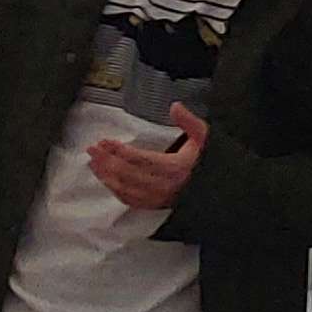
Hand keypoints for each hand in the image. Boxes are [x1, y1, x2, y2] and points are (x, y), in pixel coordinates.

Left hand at [85, 103, 208, 210]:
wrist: (219, 189)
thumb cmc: (209, 162)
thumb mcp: (204, 137)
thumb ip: (189, 121)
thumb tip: (175, 106)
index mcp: (175, 167)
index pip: (140, 159)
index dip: (120, 151)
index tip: (105, 141)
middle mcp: (163, 185)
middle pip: (127, 174)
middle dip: (107, 161)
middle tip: (93, 149)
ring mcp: (158, 197)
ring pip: (124, 188)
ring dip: (106, 176)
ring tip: (94, 163)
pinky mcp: (155, 205)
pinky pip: (129, 200)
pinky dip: (115, 190)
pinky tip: (107, 181)